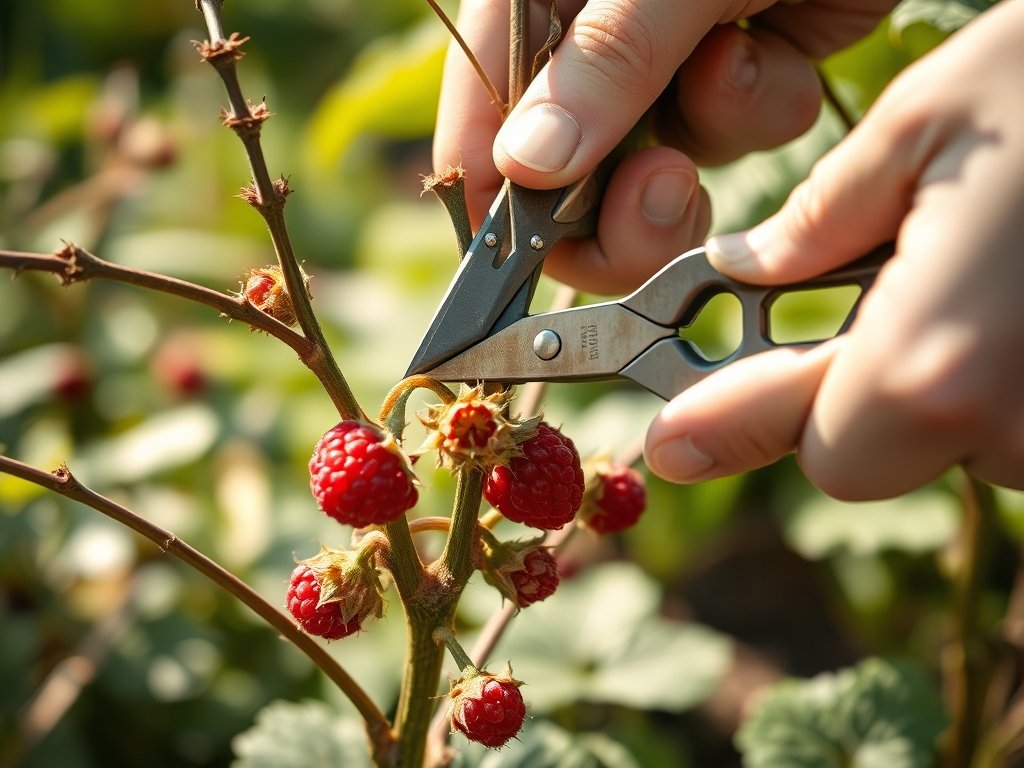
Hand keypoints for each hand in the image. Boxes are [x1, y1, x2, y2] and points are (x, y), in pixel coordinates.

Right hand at [433, 0, 891, 292]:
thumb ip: (607, 61)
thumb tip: (526, 167)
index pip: (481, 108)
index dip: (492, 190)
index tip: (514, 260)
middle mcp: (589, 36)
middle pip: (564, 170)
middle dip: (619, 197)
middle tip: (666, 187)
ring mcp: (662, 58)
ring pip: (652, 163)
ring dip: (707, 134)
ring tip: (736, 65)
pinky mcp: (733, 69)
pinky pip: (730, 135)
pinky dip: (762, 108)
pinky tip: (782, 47)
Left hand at [645, 1, 1023, 498]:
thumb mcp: (924, 126)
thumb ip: (814, 223)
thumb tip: (741, 273)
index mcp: (943, 364)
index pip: (820, 453)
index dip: (743, 430)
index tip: (674, 436)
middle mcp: (1021, 428)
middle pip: (878, 455)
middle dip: (844, 387)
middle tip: (860, 289)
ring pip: (955, 441)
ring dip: (933, 375)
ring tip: (975, 263)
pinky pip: (1021, 420)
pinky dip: (993, 370)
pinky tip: (1008, 290)